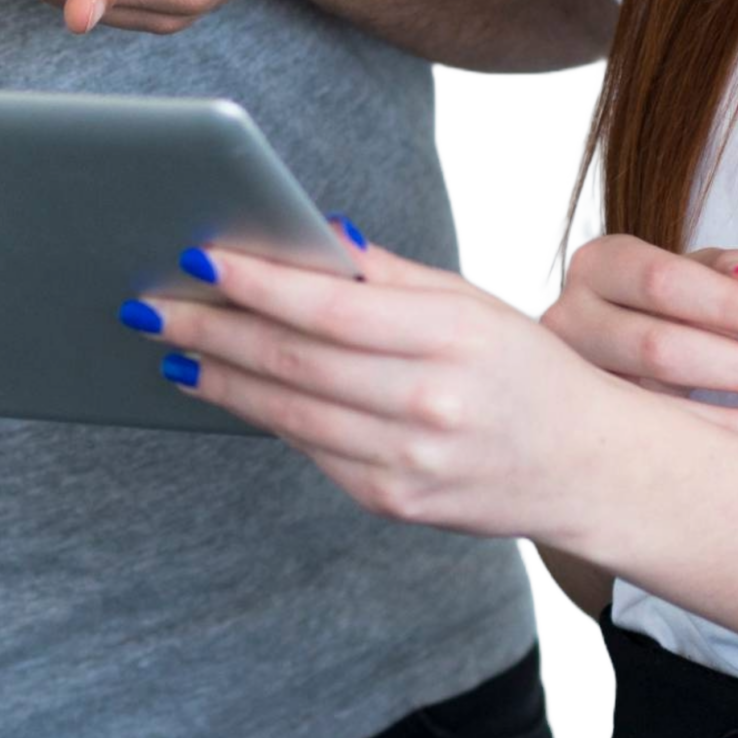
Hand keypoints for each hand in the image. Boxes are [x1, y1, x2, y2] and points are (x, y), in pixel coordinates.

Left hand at [129, 226, 737, 549]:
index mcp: (450, 336)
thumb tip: (311, 236)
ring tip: (172, 345)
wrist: (585, 465)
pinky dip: (264, 414)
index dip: (257, 282)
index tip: (199, 257)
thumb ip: (386, 274)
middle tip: (152, 303)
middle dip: (212, 329)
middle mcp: (427, 402)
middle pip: (295, 360)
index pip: (331, 306)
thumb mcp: (468, 300)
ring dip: (220, 377)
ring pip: (289, 412)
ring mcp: (408, 461)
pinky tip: (227, 387)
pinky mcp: (393, 502)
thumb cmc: (523, 366)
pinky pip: (311, 450)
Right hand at [539, 234, 737, 438]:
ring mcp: (568, 384)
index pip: (664, 280)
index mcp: (599, 265)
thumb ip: (719, 271)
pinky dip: (714, 449)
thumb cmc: (656, 311)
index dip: (733, 304)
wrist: (589, 368)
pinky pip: (650, 448)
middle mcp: (569, 320)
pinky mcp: (580, 434)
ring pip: (652, 407)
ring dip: (737, 419)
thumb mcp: (685, 277)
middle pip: (660, 346)